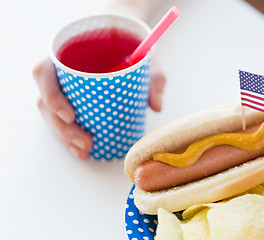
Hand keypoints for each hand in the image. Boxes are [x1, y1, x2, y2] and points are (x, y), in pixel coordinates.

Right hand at [33, 58, 165, 159]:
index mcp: (66, 56)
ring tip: (85, 151)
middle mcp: (58, 74)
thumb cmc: (130, 51)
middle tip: (86, 143)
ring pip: (52, 117)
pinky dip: (69, 139)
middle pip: (46, 103)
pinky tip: (82, 151)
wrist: (127, 49)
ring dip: (65, 138)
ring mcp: (62, 91)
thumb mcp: (145, 62)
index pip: (43, 74)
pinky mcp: (68, 104)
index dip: (51, 96)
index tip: (71, 116)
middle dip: (62, 129)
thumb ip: (153, 80)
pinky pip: (61, 122)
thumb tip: (156, 106)